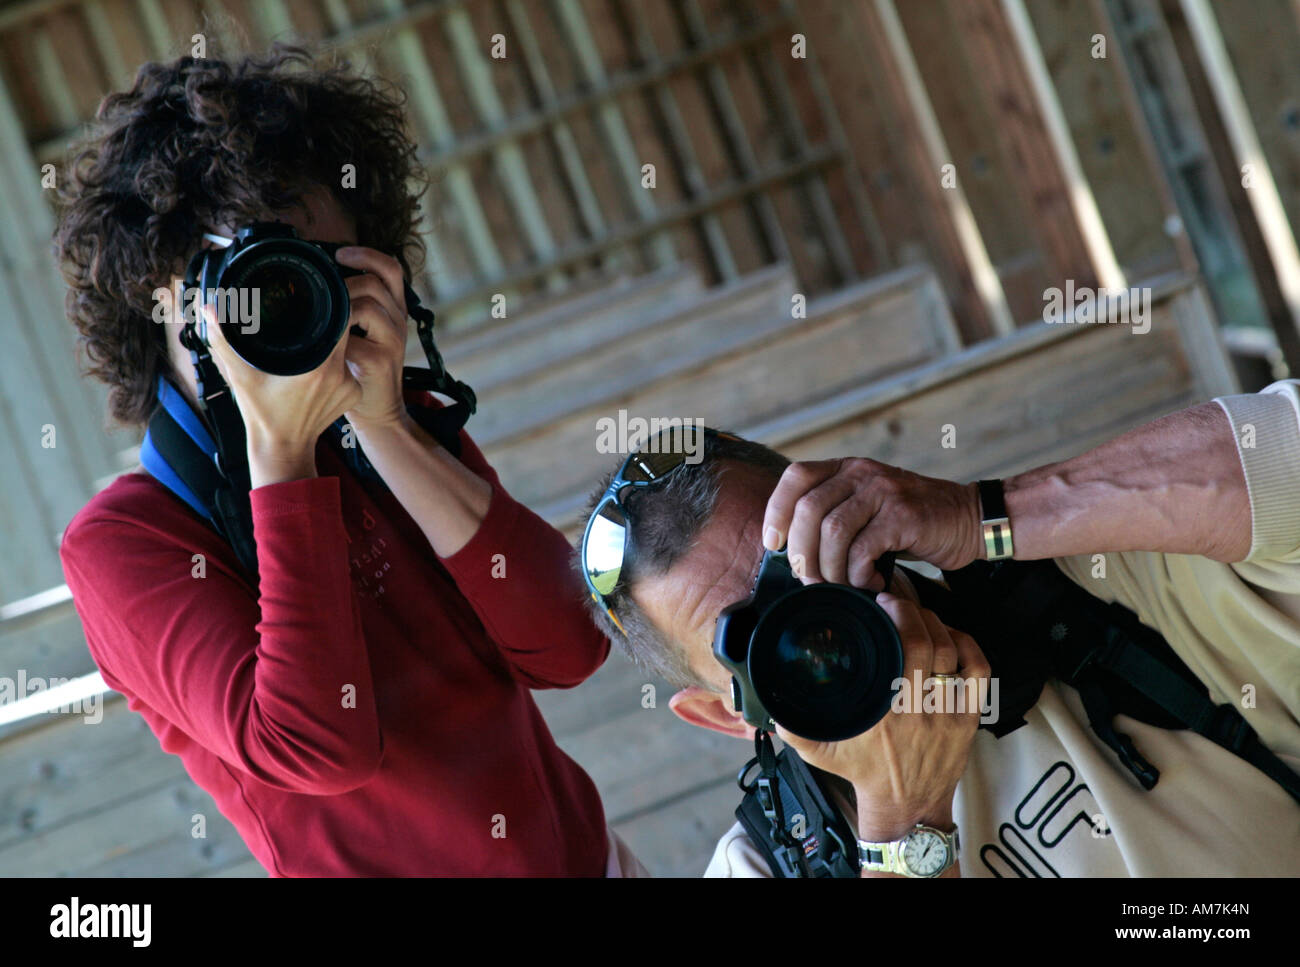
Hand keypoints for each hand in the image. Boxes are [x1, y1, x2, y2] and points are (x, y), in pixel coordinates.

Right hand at [204, 303, 360, 486]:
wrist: (282, 449)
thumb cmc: (261, 414)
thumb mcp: (240, 377)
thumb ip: (224, 341)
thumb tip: (210, 310)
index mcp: (319, 368)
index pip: (339, 320)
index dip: (331, 304)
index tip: (316, 297)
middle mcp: (340, 376)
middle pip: (345, 332)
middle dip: (329, 322)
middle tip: (309, 317)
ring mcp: (351, 387)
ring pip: (347, 350)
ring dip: (332, 345)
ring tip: (310, 344)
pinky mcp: (354, 395)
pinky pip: (350, 368)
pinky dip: (337, 364)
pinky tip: (319, 367)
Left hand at [334, 246, 411, 432]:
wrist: (377, 409)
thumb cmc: (360, 368)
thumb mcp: (361, 331)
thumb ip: (349, 306)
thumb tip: (317, 280)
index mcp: (394, 309)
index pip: (390, 268)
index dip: (366, 255)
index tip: (339, 254)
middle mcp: (398, 321)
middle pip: (374, 283)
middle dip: (343, 284)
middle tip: (322, 295)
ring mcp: (393, 340)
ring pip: (364, 306)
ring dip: (338, 309)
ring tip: (324, 323)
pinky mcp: (381, 361)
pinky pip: (351, 338)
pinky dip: (333, 340)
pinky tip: (325, 348)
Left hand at [763, 458, 983, 589]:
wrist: (971, 519)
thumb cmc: (912, 525)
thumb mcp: (868, 509)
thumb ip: (835, 517)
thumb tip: (792, 553)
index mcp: (848, 468)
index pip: (796, 477)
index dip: (777, 510)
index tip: (773, 543)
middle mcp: (862, 473)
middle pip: (808, 509)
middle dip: (802, 552)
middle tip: (811, 580)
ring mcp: (884, 491)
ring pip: (832, 531)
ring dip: (830, 568)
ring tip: (842, 585)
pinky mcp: (904, 515)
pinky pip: (863, 549)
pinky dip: (860, 574)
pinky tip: (873, 581)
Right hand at [774, 593, 988, 839]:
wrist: (906, 807)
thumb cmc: (864, 773)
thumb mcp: (820, 752)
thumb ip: (792, 726)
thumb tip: (769, 700)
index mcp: (888, 711)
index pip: (905, 647)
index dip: (898, 615)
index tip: (882, 602)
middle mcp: (921, 709)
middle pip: (930, 642)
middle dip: (914, 611)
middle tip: (897, 603)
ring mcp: (949, 713)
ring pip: (954, 651)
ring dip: (937, 624)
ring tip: (919, 616)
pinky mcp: (968, 718)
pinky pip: (979, 671)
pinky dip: (968, 645)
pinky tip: (950, 636)